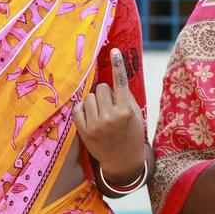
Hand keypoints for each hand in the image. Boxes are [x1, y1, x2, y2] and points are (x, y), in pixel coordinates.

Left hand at [73, 49, 145, 177]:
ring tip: (102, 113)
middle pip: (101, 88)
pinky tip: (91, 116)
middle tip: (111, 104)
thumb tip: (114, 78)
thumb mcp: (136, 115)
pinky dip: (84, 109)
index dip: (118, 65)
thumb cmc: (131, 135)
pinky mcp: (84, 131)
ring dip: (95, 101)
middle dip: (106, 93)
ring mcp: (96, 125)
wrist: (123, 162)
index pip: (121, 83)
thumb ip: (126, 97)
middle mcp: (110, 117)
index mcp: (126, 111)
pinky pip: (78, 109)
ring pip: (89, 97)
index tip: (115, 51)